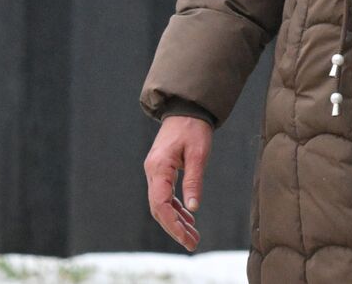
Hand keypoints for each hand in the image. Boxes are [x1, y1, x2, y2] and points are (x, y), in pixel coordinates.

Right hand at [144, 115, 211, 250]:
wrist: (186, 109)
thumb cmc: (193, 128)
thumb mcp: (198, 154)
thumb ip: (194, 180)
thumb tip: (193, 208)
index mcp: (159, 167)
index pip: (160, 204)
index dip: (172, 224)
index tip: (186, 238)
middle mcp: (153, 172)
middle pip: (159, 209)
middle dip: (175, 228)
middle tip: (193, 243)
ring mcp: (156, 172)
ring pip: (162, 204)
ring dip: (176, 221)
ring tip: (193, 236)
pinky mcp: (162, 171)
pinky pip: (166, 196)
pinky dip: (177, 209)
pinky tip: (189, 218)